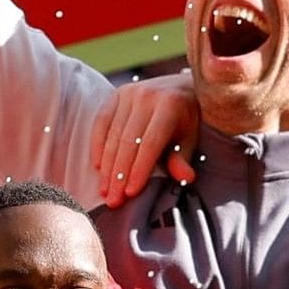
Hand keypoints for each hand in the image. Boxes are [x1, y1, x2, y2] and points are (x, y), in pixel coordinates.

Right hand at [91, 74, 200, 205]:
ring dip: (107, 166)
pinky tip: (97, 167)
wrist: (181, 87)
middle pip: (127, 142)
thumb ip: (183, 158)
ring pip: (113, 135)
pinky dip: (97, 145)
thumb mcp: (191, 138)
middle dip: (119, 175)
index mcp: (169, 106)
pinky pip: (101, 122)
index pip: (150, 144)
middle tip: (114, 200)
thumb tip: (185, 178)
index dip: (139, 170)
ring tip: (105, 190)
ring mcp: (129, 93)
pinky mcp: (116, 94)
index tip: (131, 194)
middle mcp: (147, 96)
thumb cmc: (188, 120)